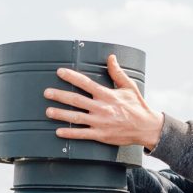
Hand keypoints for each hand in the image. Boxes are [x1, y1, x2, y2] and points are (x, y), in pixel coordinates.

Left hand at [44, 54, 163, 150]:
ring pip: (76, 117)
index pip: (86, 83)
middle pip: (76, 100)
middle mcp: (101, 108)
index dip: (71, 77)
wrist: (146, 127)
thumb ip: (117, 72)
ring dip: (61, 114)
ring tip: (48, 111)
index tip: (60, 72)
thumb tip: (111, 57)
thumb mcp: (129, 86)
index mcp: (107, 95)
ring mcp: (100, 122)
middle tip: (47, 92)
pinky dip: (70, 134)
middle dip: (60, 96)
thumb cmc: (137, 106)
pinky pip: (82, 134)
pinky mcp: (101, 135)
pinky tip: (59, 131)